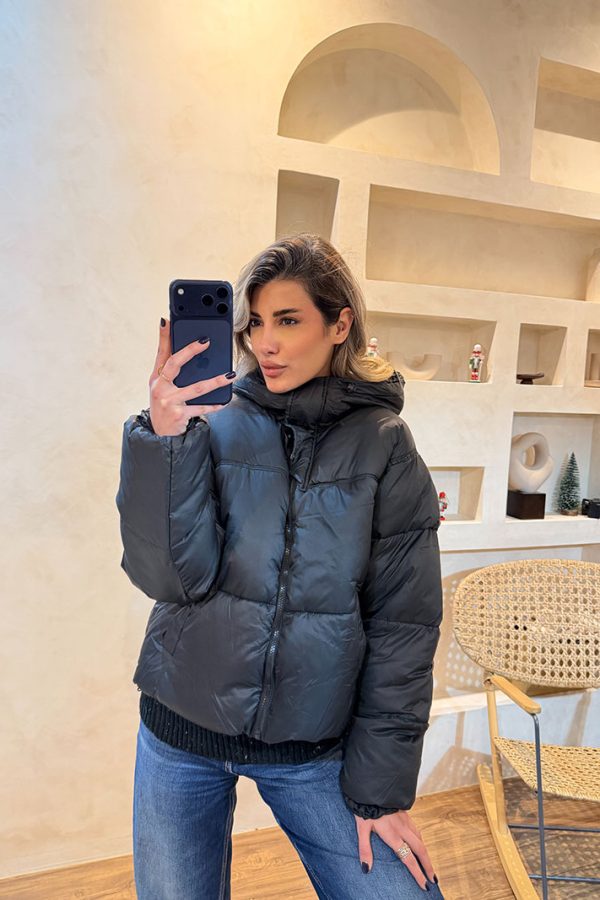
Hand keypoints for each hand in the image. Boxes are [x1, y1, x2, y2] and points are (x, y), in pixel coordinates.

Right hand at [149, 317, 232, 435]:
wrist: (161, 435)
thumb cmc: (165, 405)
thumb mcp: (161, 386)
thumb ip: (168, 367)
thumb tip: (180, 343)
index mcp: (157, 377)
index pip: (161, 353)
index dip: (164, 336)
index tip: (169, 321)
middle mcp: (160, 387)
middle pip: (175, 363)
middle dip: (190, 350)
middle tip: (206, 341)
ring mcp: (169, 401)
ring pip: (196, 388)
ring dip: (216, 381)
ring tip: (230, 374)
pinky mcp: (179, 414)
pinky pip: (201, 408)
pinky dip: (214, 405)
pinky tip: (225, 400)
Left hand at [355, 809, 437, 890]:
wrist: (373, 785)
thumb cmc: (365, 807)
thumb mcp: (361, 828)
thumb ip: (365, 849)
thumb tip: (366, 869)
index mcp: (393, 835)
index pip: (408, 858)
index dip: (417, 873)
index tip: (424, 885)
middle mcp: (402, 829)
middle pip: (420, 850)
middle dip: (428, 866)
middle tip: (433, 879)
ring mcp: (405, 820)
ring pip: (420, 839)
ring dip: (425, 853)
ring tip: (428, 864)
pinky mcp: (405, 813)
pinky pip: (417, 830)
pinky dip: (421, 840)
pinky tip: (420, 842)